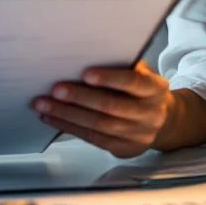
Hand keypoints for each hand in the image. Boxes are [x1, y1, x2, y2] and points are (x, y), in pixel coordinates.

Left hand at [31, 61, 170, 157]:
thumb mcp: (140, 73)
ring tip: (44, 105)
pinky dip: (69, 127)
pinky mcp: (124, 149)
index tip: (86, 73)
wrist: (161, 120)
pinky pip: (93, 139)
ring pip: (99, 125)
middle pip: (111, 107)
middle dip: (80, 97)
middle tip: (55, 89)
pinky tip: (52, 118)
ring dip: (68, 115)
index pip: (134, 82)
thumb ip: (120, 66)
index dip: (110, 78)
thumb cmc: (140, 89)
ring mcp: (138, 134)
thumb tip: (82, 56)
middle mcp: (150, 113)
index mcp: (156, 89)